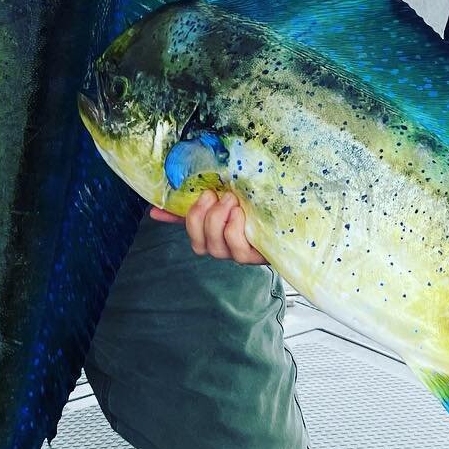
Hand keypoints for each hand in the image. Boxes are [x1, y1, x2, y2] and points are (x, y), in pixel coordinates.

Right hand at [150, 192, 266, 264]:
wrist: (292, 219)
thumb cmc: (260, 205)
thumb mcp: (234, 194)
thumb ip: (208, 193)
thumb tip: (176, 191)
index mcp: (212, 230)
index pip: (185, 227)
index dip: (170, 219)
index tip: (156, 210)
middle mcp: (221, 246)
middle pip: (197, 242)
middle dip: (200, 217)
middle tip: (214, 195)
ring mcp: (236, 253)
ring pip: (214, 246)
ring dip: (218, 220)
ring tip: (232, 201)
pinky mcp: (253, 257)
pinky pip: (235, 247)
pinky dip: (234, 228)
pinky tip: (242, 214)